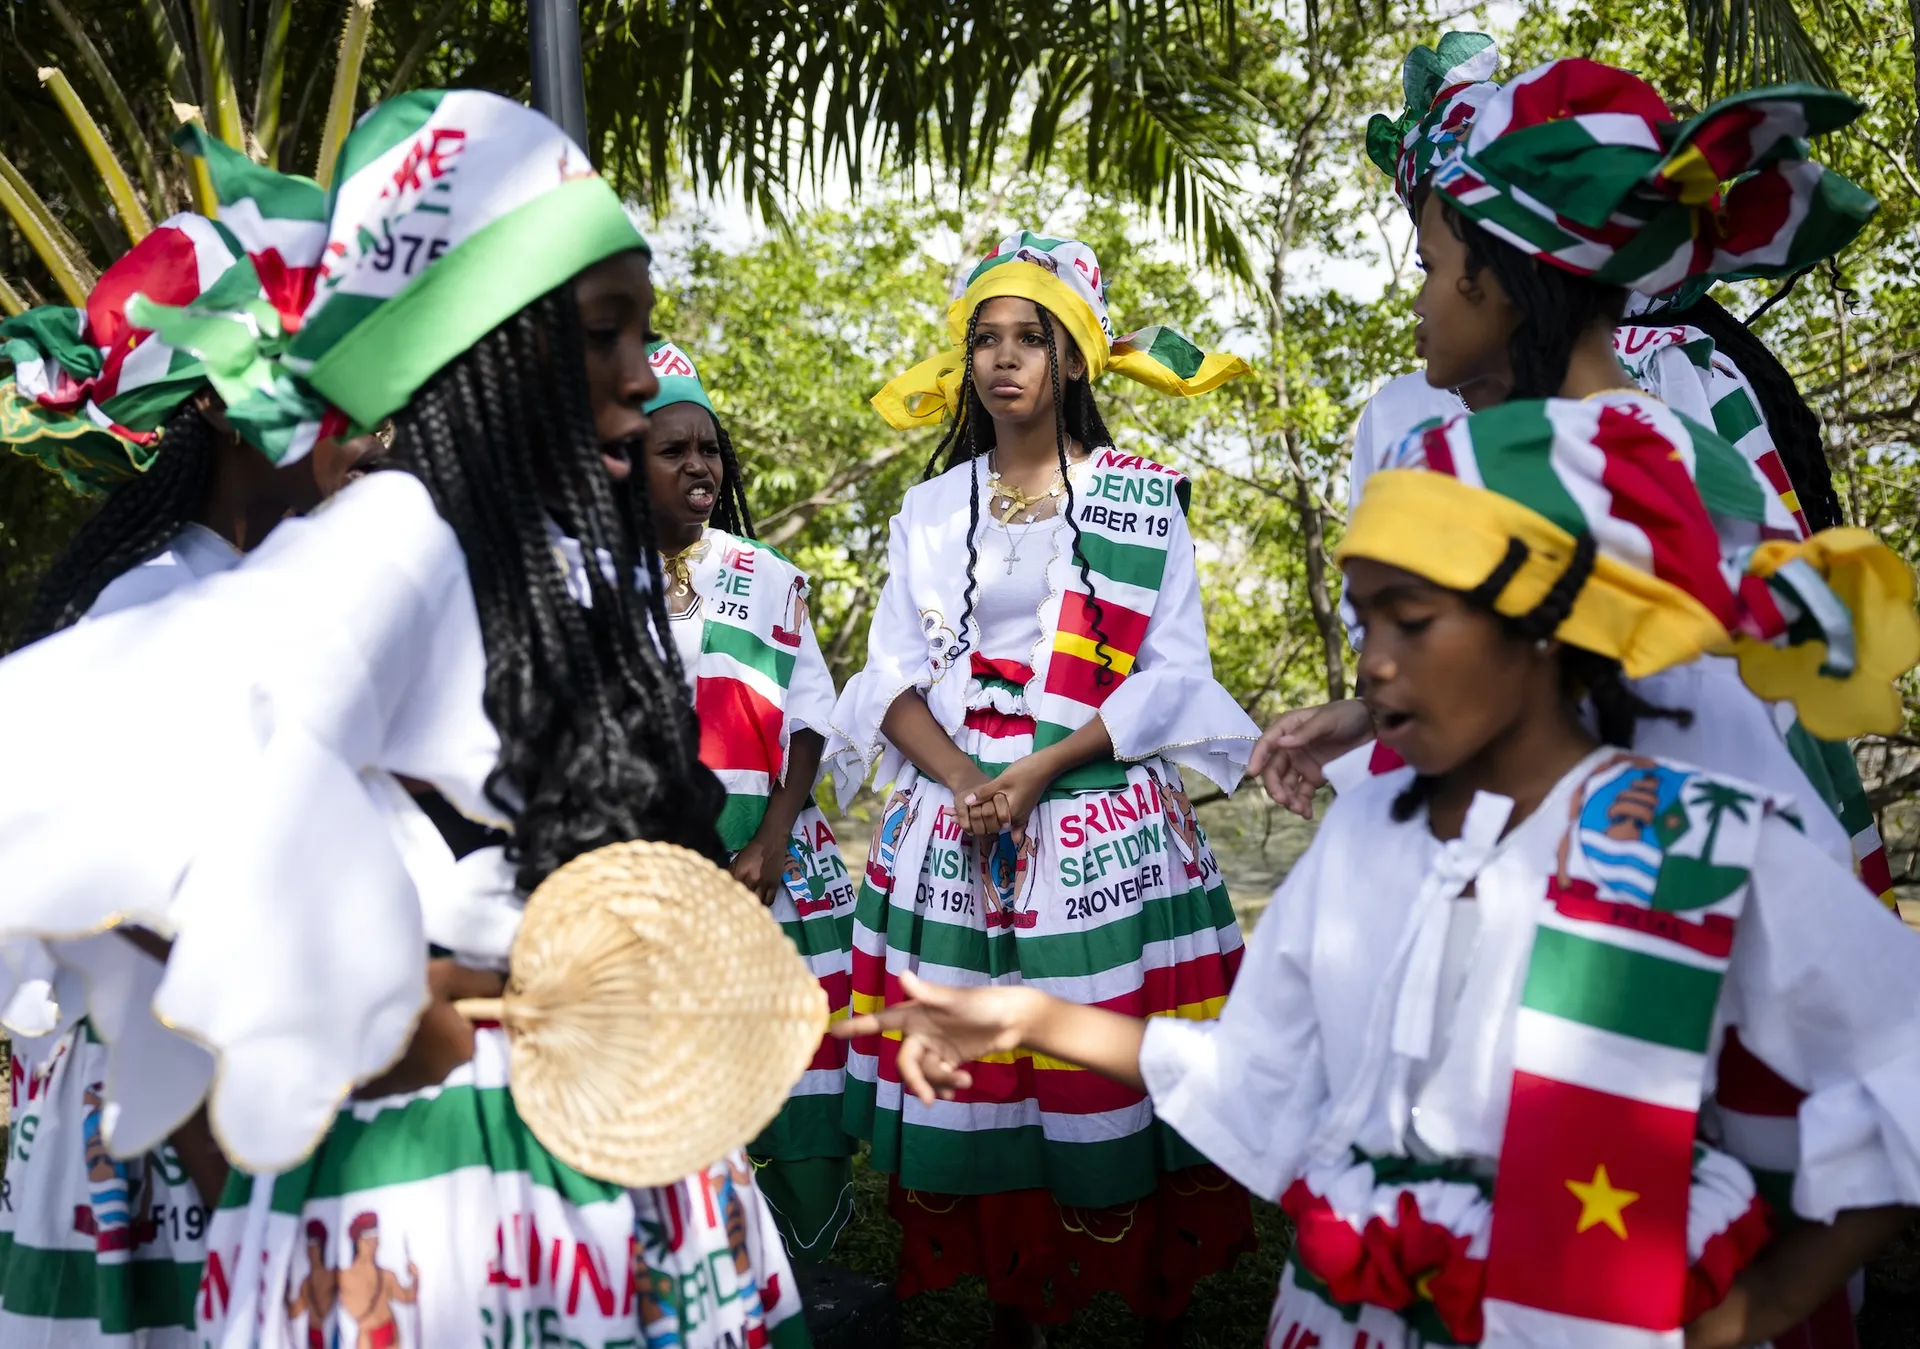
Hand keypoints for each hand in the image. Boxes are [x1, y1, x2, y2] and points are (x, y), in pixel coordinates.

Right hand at [355, 960, 504, 1098]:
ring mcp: (408, 1087)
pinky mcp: (379, 1092)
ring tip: (389, 1021)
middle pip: (447, 1048)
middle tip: (411, 1005)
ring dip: (412, 1047)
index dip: (458, 1011)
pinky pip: (394, 1073)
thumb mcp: (450, 976)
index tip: (437, 997)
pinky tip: (374, 1040)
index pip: (471, 1030)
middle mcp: (442, 1075)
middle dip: (436, 1031)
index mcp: (464, 1050)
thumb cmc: (408, 994)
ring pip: (421, 1062)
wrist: (348, 1020)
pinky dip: (390, 1059)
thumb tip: (509, 987)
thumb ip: (483, 984)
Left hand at [729, 836, 786, 906]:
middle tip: (736, 912)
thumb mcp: (737, 860)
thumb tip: (723, 885)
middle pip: (743, 898)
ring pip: (757, 902)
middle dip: (739, 905)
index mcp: (739, 872)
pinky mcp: (774, 885)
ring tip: (748, 912)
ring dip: (752, 907)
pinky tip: (761, 907)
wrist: (771, 843)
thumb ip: (730, 873)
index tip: (725, 905)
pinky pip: (769, 901)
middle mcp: (751, 879)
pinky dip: (764, 906)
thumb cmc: (752, 851)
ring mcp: (764, 883)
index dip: (728, 899)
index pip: (731, 890)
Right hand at [832, 970, 1042, 1104]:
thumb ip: (928, 994)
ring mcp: (934, 1047)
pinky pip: (938, 1079)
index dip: (855, 1027)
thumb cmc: (984, 1003)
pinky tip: (961, 1087)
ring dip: (941, 1083)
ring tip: (964, 1082)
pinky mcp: (949, 1059)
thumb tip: (902, 975)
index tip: (830, 1032)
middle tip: (929, 1101)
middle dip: (916, 1081)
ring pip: (924, 1074)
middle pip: (905, 1063)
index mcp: (915, 1013)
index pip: (879, 1021)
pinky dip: (947, 1086)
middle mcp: (920, 1031)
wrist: (1013, 1019)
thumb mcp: (956, 1001)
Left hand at [960, 753, 1055, 845]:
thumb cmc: (1024, 772)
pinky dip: (1011, 830)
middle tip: (950, 817)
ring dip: (982, 821)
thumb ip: (984, 793)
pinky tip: (1012, 839)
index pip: (984, 823)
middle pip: (989, 825)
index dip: (967, 820)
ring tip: (961, 817)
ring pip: (998, 823)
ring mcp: (1021, 815)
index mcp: (1009, 813)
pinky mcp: (1025, 810)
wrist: (1046, 766)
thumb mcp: (1001, 780)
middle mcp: (1016, 818)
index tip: (951, 818)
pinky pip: (1016, 824)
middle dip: (970, 821)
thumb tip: (966, 802)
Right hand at [1247, 699, 1373, 818]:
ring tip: (1299, 810)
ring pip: (1286, 784)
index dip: (1258, 757)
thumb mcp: (1327, 720)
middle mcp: (1290, 747)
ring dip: (1288, 798)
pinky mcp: (1314, 776)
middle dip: (1275, 786)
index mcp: (1288, 727)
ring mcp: (1301, 763)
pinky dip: (1302, 804)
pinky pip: (1302, 793)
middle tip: (1283, 800)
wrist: (1374, 726)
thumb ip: (1305, 732)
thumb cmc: (1348, 715)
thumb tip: (1281, 743)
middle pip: (1274, 769)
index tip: (1252, 773)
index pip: (1267, 743)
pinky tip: (1307, 813)